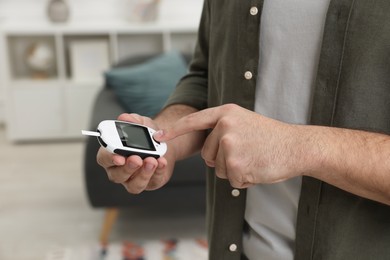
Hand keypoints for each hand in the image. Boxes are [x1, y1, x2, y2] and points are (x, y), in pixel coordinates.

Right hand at [97, 113, 176, 193]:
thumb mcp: (141, 123)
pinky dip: (158, 172)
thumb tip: (125, 118)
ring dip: (143, 174)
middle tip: (137, 159)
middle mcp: (119, 170)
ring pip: (134, 185)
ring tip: (152, 161)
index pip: (104, 159)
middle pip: (117, 175)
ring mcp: (134, 179)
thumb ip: (133, 120)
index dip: (109, 158)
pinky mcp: (150, 184)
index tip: (118, 156)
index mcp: (111, 155)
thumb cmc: (146, 135)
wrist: (163, 144)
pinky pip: (152, 182)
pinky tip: (162, 162)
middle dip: (127, 168)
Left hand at [154, 104, 302, 188]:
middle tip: (246, 154)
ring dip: (234, 170)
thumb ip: (223, 130)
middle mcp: (225, 126)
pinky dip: (244, 180)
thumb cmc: (272, 137)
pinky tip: (258, 168)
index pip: (194, 121)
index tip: (158, 137)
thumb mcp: (245, 122)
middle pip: (208, 155)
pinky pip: (231, 180)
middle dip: (223, 161)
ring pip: (219, 169)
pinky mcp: (236, 164)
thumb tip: (207, 152)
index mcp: (226, 113)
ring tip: (254, 158)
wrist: (296, 146)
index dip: (175, 130)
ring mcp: (229, 145)